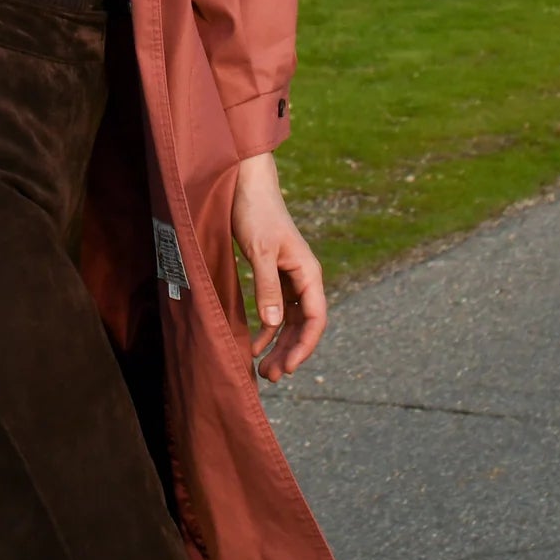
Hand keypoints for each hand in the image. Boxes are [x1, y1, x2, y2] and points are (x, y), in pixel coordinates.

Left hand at [231, 150, 326, 382]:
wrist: (245, 181)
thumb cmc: (255, 211)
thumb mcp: (260, 251)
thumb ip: (267, 287)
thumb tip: (274, 325)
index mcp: (308, 272)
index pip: (315, 319)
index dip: (304, 347)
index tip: (287, 368)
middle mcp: (303, 277)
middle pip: (303, 325)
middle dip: (289, 352)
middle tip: (269, 377)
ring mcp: (289, 276)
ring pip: (289, 320)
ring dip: (278, 344)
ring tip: (261, 369)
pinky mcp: (274, 273)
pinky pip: (276, 308)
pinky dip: (267, 327)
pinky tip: (254, 342)